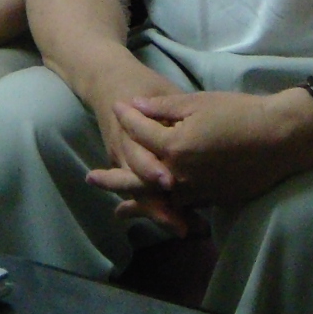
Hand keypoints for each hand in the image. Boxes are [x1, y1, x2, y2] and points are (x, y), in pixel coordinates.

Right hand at [77, 75, 195, 235]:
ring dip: (161, 214)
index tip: (170, 183)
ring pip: (141, 195)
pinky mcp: (128, 168)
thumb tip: (203, 125)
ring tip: (184, 230)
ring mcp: (124, 163)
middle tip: (181, 226)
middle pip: (140, 186)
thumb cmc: (142, 85)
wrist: (108, 82)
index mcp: (130, 131)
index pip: (141, 157)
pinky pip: (141, 194)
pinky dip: (157, 210)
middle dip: (160, 207)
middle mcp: (124, 153)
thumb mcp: (162, 91)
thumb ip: (175, 110)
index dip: (153, 171)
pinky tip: (179, 224)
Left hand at [100, 89, 312, 209]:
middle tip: (90, 179)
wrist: (280, 138)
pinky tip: (157, 213)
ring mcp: (193, 191)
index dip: (128, 115)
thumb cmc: (240, 113)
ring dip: (133, 202)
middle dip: (111, 178)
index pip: (140, 131)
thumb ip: (162, 109)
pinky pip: (178, 208)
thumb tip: (133, 107)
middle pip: (135, 177)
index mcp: (172, 146)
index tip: (117, 107)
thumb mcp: (198, 102)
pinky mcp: (209, 200)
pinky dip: (163, 211)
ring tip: (116, 208)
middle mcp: (177, 174)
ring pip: (154, 199)